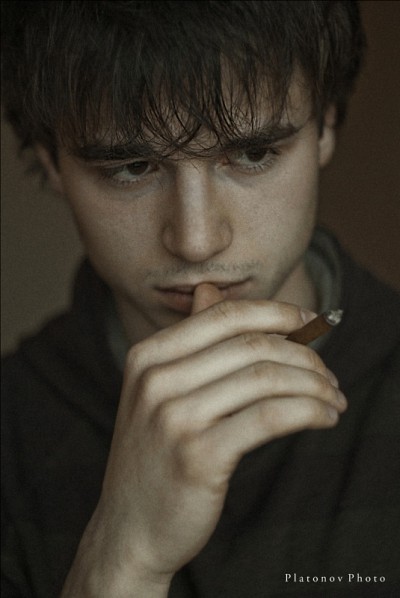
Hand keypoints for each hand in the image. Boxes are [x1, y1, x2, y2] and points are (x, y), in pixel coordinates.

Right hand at [64, 286, 345, 594]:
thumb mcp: (159, 391)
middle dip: (304, 355)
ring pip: (266, 378)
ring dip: (314, 385)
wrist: (129, 526)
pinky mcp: (200, 456)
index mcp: (147, 356)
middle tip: (328, 375)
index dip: (275, 312)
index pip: (224, 316)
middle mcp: (157, 380)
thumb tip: (210, 289)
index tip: (309, 321)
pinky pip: (271, 417)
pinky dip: (309, 412)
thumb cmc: (154, 456)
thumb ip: (189, 340)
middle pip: (251, 345)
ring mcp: (175, 418)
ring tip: (334, 398)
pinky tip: (325, 418)